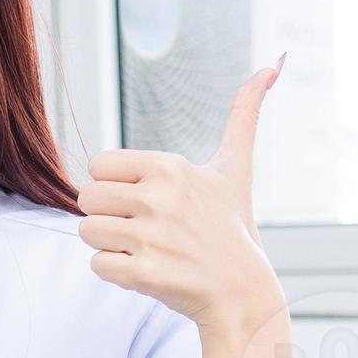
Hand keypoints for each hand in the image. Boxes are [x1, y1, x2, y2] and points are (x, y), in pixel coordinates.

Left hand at [77, 56, 285, 329]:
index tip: (146, 199)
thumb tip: (272, 65)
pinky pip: (97, 265)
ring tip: (147, 249)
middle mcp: (159, 197)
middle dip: (108, 215)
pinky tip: (148, 271)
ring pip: (86, 232)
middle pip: (86, 198)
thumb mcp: (236, 168)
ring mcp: (151, 237)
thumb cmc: (233, 227)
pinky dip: (116, 272)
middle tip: (144, 228)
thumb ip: (244, 115)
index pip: (98, 165)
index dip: (115, 185)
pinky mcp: (144, 273)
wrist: (243, 291)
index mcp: (170, 167)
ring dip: (110, 245)